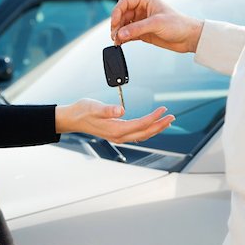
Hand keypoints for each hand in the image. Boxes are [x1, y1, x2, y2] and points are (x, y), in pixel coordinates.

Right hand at [55, 99, 174, 143]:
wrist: (73, 118)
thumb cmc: (82, 111)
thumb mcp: (94, 107)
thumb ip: (108, 109)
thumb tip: (121, 110)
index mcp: (115, 130)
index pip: (140, 124)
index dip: (153, 117)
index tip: (163, 109)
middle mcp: (119, 136)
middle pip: (145, 133)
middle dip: (160, 125)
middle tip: (172, 117)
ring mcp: (119, 136)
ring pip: (142, 135)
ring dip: (156, 128)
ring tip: (167, 120)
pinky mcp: (118, 133)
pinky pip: (137, 134)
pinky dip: (148, 130)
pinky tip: (152, 125)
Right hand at [110, 0, 203, 52]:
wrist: (188, 37)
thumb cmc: (178, 24)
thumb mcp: (156, 24)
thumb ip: (137, 29)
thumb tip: (121, 34)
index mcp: (145, 0)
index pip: (124, 3)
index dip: (116, 13)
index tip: (114, 24)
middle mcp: (142, 9)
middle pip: (122, 15)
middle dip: (116, 25)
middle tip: (115, 35)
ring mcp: (141, 21)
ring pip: (123, 26)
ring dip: (119, 33)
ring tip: (117, 41)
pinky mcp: (142, 32)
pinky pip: (128, 34)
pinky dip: (123, 39)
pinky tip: (121, 43)